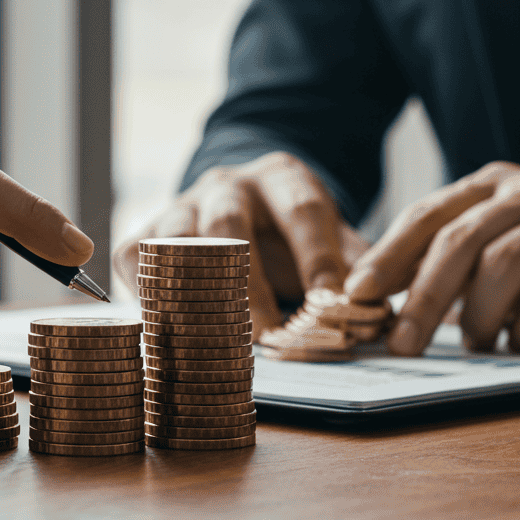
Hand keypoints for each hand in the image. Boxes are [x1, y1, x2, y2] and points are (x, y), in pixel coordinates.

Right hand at [113, 151, 368, 336]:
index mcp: (282, 177)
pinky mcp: (144, 232)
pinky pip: (135, 259)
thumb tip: (385, 312)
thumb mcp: (333, 237)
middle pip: (231, 226)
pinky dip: (147, 294)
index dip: (316, 255)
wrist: (239, 206)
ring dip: (196, 296)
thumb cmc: (291, 234)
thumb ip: (360, 268)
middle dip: (248, 286)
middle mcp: (227, 185)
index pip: (301, 209)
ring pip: (178, 242)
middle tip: (268, 337)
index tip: (331, 300)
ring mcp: (181, 206)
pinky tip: (169, 331)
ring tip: (215, 343)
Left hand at [344, 161, 519, 354]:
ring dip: (481, 314)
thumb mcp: (503, 246)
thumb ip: (454, 263)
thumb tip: (384, 307)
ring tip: (478, 346)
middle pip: (460, 239)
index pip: (427, 215)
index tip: (358, 295)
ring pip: (505, 262)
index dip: (389, 255)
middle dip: (425, 296)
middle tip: (404, 343)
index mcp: (492, 184)